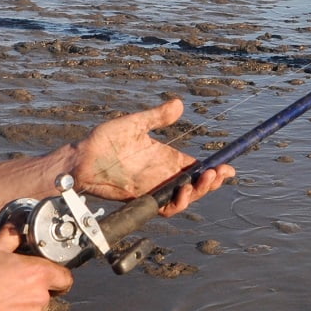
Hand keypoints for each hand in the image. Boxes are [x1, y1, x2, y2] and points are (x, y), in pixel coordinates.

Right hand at [0, 228, 73, 310]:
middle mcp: (38, 300)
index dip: (57, 276)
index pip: (65, 278)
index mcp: (38, 275)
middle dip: (32, 292)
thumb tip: (16, 228)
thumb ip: (11, 237)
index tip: (48, 276)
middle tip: (11, 288)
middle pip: (45, 296)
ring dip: (21, 310)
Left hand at [69, 97, 231, 216]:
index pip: (196, 166)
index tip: (228, 167)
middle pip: (196, 184)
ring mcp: (154, 188)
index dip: (214, 168)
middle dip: (210, 181)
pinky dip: (177, 203)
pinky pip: (166, 207)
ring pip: (185, 197)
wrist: (82, 161)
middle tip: (217, 174)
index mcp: (166, 158)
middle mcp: (164, 175)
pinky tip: (182, 193)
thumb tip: (179, 104)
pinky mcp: (143, 199)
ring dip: (198, 192)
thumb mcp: (134, 124)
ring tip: (201, 181)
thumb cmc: (104, 141)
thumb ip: (157, 117)